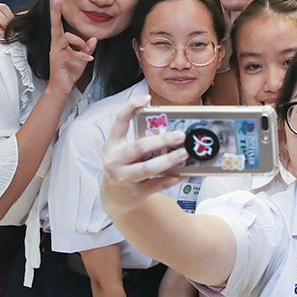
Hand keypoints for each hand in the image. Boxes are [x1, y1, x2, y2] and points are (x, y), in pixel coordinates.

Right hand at [47, 0, 96, 95]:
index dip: (56, 11)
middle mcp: (56, 45)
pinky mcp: (59, 60)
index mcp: (60, 42)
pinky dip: (83, 55)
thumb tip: (93, 38)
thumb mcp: (82, 58)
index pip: (58, 24)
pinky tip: (90, 58)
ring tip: (88, 51)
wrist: (62, 87)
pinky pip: (72, 54)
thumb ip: (87, 47)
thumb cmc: (69, 72)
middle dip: (55, 11)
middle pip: (54, 25)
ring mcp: (56, 52)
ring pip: (66, 38)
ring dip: (80, 42)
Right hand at [100, 96, 186, 216]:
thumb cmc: (123, 167)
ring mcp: (124, 178)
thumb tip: (168, 126)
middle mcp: (115, 160)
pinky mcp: (135, 192)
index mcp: (113, 144)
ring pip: (148, 168)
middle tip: (180, 135)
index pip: (119, 121)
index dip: (131, 107)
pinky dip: (172, 178)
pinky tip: (183, 172)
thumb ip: (139, 138)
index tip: (147, 98)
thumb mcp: (122, 150)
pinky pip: (157, 184)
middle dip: (161, 140)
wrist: (114, 197)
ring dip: (168, 160)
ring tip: (184, 154)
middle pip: (139, 147)